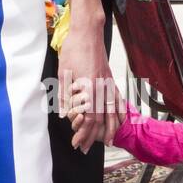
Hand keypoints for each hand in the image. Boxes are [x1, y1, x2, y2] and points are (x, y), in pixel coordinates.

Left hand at [58, 15, 119, 153]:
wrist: (87, 34)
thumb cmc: (73, 51)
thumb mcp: (63, 73)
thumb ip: (66, 96)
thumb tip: (65, 115)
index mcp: (89, 89)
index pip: (88, 118)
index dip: (82, 133)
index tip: (76, 143)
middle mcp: (102, 89)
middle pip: (101, 119)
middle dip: (92, 136)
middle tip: (84, 149)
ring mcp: (108, 84)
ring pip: (113, 112)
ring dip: (110, 129)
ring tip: (107, 142)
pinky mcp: (110, 79)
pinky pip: (118, 100)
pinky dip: (119, 113)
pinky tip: (119, 120)